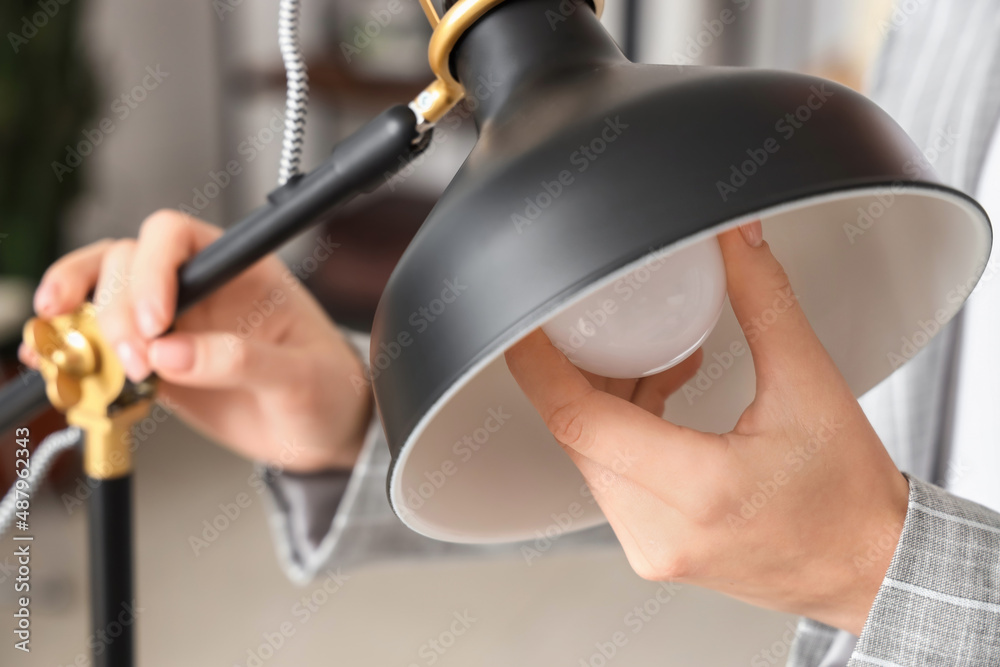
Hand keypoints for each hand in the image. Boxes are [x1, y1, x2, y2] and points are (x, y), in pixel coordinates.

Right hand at [21, 210, 370, 472]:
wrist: (325, 433)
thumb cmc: (328, 391)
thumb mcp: (301, 378)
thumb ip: (242, 360)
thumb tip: (172, 354)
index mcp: (242, 270)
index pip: (175, 236)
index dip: (152, 269)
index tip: (156, 322)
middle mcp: (201, 288)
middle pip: (125, 265)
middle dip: (116, 311)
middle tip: (137, 362)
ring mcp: (174, 323)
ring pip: (100, 296)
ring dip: (81, 323)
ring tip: (80, 358)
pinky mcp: (156, 362)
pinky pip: (100, 346)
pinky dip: (70, 349)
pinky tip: (51, 359)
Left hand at [505, 222, 908, 634]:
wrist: (869, 570)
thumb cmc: (849, 499)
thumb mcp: (811, 386)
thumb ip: (764, 301)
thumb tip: (735, 240)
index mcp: (698, 491)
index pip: (581, 421)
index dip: (540, 367)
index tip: (525, 328)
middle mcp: (660, 531)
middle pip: (577, 434)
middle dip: (578, 372)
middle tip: (599, 325)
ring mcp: (650, 548)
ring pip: (588, 456)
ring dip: (603, 401)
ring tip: (650, 360)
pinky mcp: (650, 550)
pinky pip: (608, 480)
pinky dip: (619, 432)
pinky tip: (656, 396)